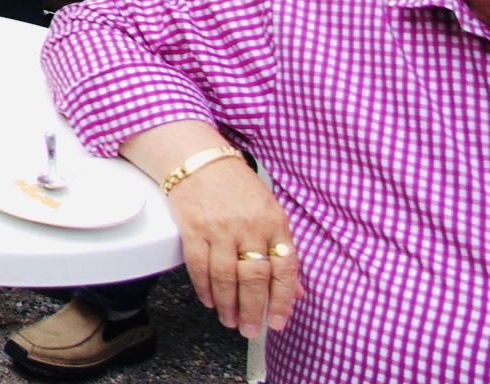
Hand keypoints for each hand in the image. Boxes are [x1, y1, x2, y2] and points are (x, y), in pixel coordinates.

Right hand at [167, 156, 301, 338]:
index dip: (283, 300)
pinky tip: (209, 300)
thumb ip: (283, 251)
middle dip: (253, 310)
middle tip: (250, 330)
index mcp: (275, 223)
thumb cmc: (237, 187)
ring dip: (228, 304)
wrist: (198, 159)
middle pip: (254, 278)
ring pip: (226, 277)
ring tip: (230, 321)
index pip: (285, 269)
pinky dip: (204, 287)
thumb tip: (297, 291)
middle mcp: (249, 226)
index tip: (279, 322)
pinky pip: (199, 265)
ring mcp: (219, 227)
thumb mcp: (270, 213)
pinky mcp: (192, 227)